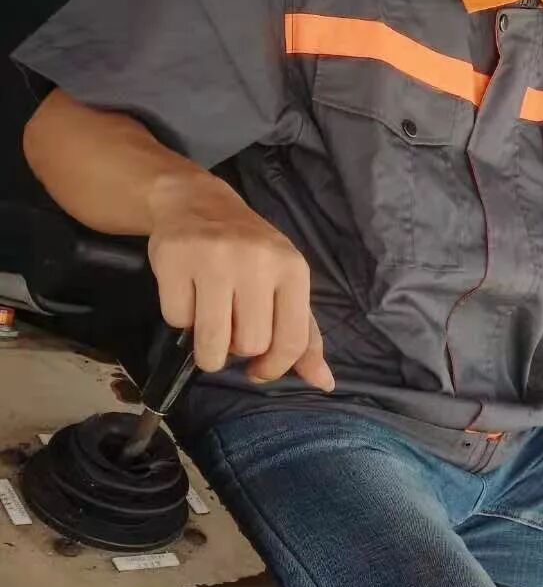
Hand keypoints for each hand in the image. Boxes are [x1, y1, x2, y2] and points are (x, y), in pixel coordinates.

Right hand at [146, 174, 334, 390]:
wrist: (198, 203)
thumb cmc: (250, 253)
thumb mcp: (285, 285)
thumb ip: (305, 335)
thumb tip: (324, 382)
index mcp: (293, 269)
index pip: (292, 341)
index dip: (274, 368)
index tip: (258, 371)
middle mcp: (257, 261)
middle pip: (249, 345)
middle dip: (236, 349)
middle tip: (230, 326)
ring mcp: (214, 258)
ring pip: (212, 342)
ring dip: (206, 349)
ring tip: (208, 325)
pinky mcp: (175, 258)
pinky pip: (176, 320)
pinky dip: (180, 318)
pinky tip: (188, 294)